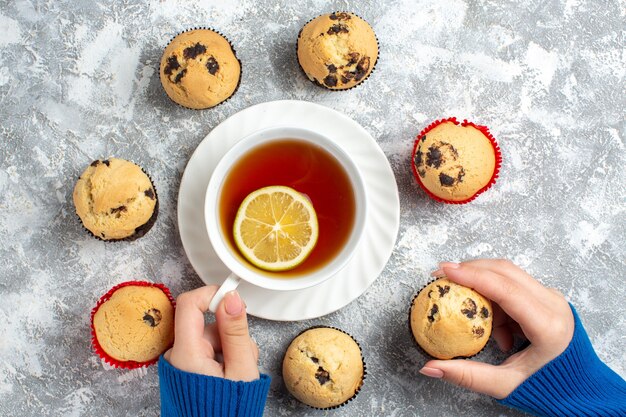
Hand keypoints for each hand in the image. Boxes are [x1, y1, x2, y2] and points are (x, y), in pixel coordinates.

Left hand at [164, 286, 259, 380]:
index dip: (212, 295)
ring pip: (208, 335)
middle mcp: (176, 355)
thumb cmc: (229, 412)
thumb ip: (236, 332)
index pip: (189, 304)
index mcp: (186, 355)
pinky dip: (222, 353)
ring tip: (240, 369)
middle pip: (204, 323)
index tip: (232, 297)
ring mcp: (180, 361)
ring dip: (228, 344)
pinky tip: (231, 370)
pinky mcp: (185, 366)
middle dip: (228, 331)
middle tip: (244, 353)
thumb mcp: (241, 370)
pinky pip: (205, 347)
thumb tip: (231, 299)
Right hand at [419, 259, 573, 398]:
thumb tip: (431, 368)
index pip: (505, 289)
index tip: (445, 270)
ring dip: (482, 287)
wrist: (580, 387)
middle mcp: (553, 304)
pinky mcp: (546, 297)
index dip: (472, 275)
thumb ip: (467, 376)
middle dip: (470, 270)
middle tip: (441, 276)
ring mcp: (551, 297)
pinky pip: (512, 287)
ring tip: (472, 317)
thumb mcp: (506, 385)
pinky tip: (495, 328)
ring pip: (507, 276)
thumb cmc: (549, 386)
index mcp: (548, 325)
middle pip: (505, 271)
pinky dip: (494, 300)